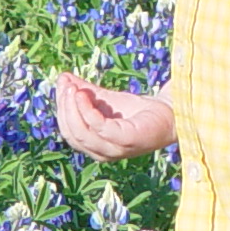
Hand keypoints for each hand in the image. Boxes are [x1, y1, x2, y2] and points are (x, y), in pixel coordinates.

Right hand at [54, 71, 176, 160]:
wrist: (167, 112)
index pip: (69, 131)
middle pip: (72, 134)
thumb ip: (83, 91)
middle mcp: (102, 152)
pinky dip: (87, 111)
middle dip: (65, 108)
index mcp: (94, 146)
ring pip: (81, 134)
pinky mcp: (127, 140)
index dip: (62, 109)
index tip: (62, 85)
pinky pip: (99, 128)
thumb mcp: (103, 98)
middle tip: (67, 85)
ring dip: (73, 109)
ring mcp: (115, 150)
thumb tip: (62, 77)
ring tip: (74, 88)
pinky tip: (86, 95)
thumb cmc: (135, 109)